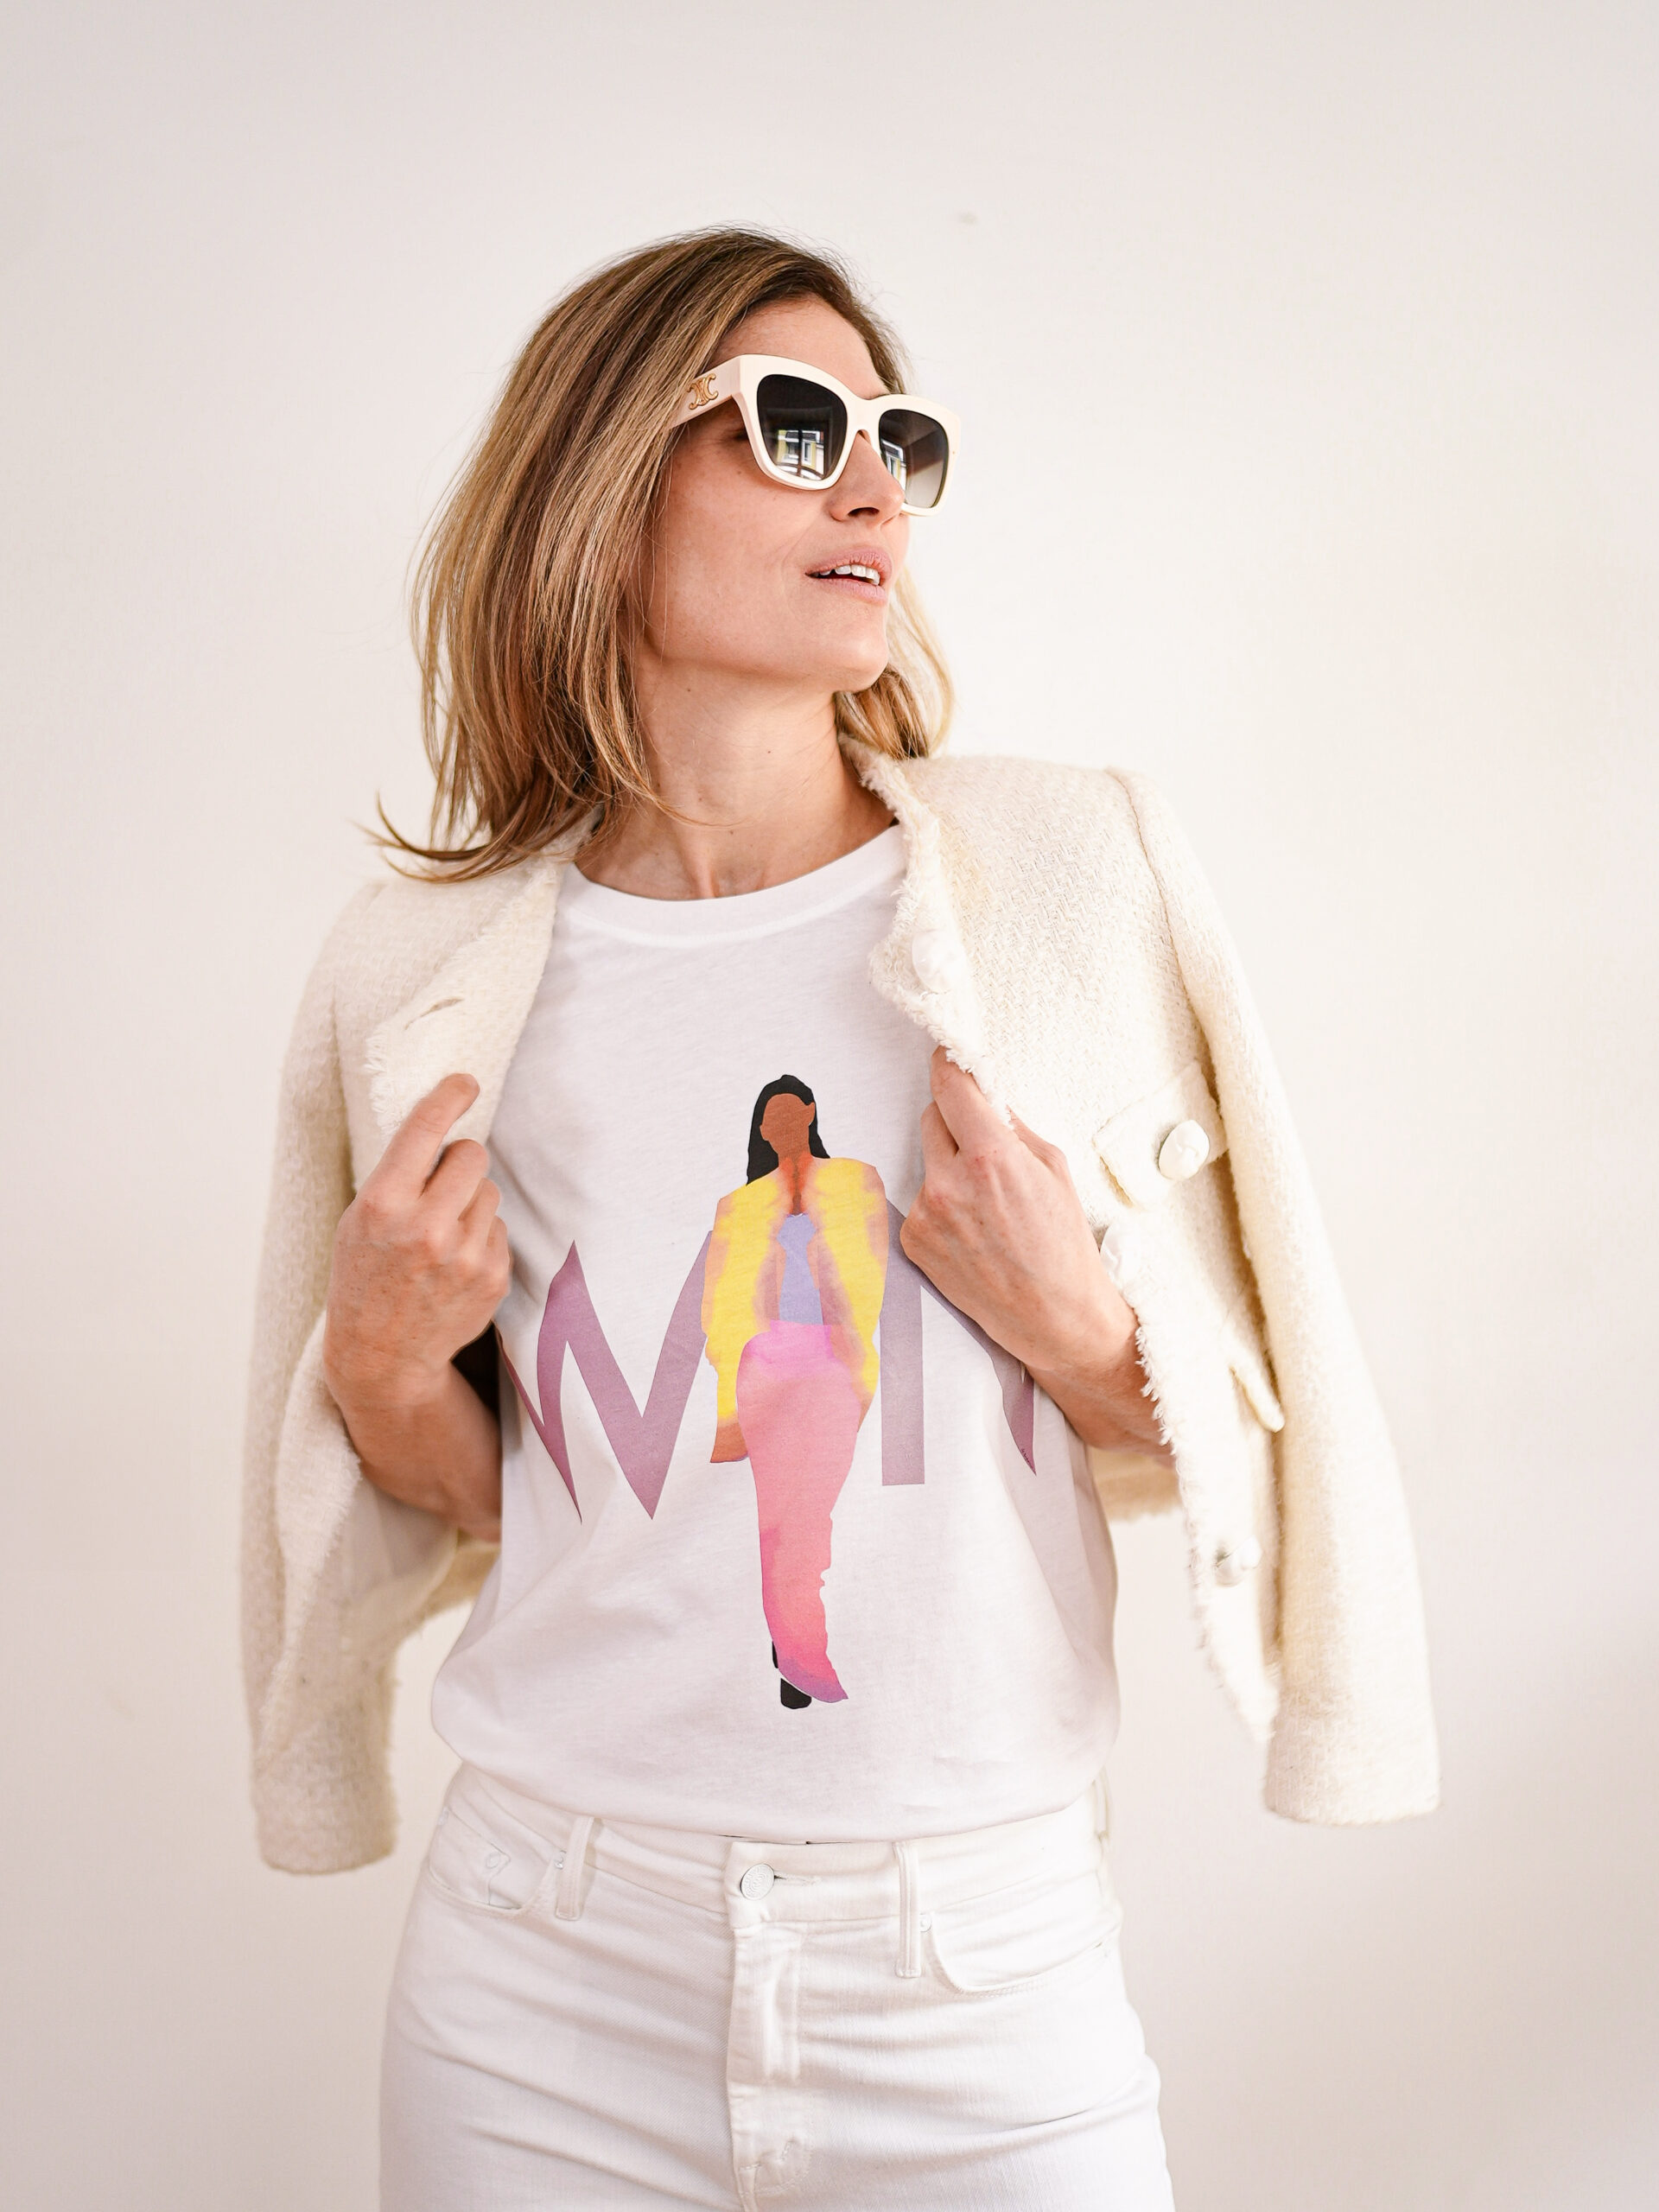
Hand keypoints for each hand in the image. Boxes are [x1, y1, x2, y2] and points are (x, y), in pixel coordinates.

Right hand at [322, 1073, 509, 1536]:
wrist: (382, 1356)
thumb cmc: (364, 1278)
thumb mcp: (358, 1220)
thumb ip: (397, 1176)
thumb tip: (446, 1128)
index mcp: (383, 1205)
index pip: (425, 1130)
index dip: (449, 1097)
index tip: (465, 1082)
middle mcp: (426, 1228)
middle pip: (474, 1154)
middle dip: (461, 1162)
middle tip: (440, 1186)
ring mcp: (464, 1256)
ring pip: (491, 1191)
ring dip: (472, 1201)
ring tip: (442, 1234)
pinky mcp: (492, 1277)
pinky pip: (500, 1228)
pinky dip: (481, 1236)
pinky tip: (454, 1263)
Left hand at [900, 1047, 1164, 1452]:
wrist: (1055, 1318)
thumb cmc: (1065, 1247)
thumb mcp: (1055, 1171)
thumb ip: (1014, 1130)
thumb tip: (987, 1102)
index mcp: (989, 1158)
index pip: (950, 1087)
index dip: (949, 1065)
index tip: (948, 1057)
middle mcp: (948, 1183)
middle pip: (932, 1118)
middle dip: (957, 1122)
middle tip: (985, 1145)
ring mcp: (926, 1215)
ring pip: (926, 1162)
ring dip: (949, 1167)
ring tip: (987, 1204)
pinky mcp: (913, 1241)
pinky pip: (922, 1201)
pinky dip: (942, 1205)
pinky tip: (973, 1231)